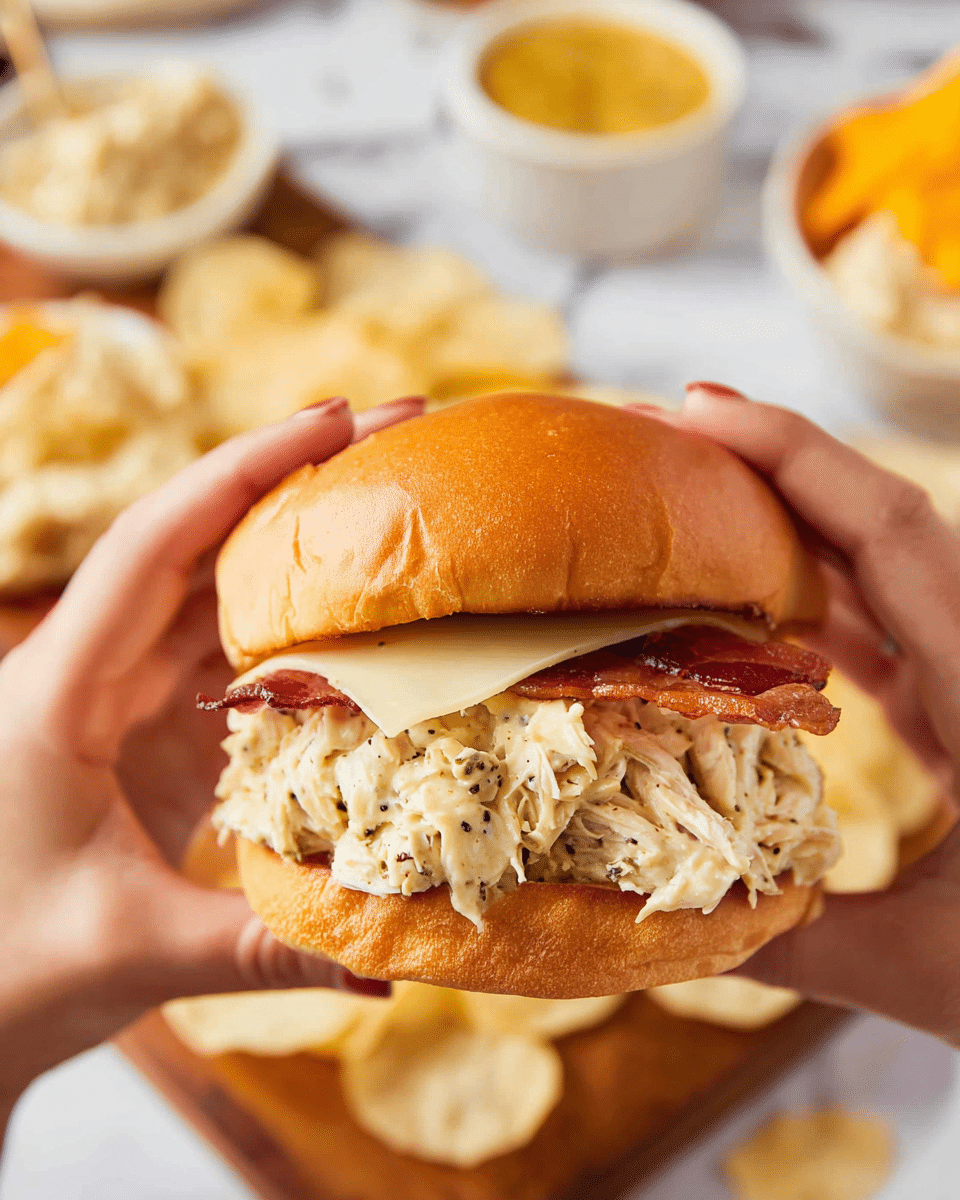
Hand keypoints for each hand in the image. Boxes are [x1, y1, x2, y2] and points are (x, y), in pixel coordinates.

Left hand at [0, 396, 422, 1131]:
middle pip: (196, 543)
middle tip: (397, 435)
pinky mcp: (153, 727)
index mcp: (58, 691)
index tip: (333, 415)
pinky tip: (360, 614)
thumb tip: (394, 959)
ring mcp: (123, 695)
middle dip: (292, 479)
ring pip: (216, 590)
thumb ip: (266, 946)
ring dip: (298, 544)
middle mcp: (89, 670)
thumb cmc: (8, 969)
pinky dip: (294, 621)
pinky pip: (229, 651)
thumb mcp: (133, 950)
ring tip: (393, 504)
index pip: (153, 546)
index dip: (241, 469)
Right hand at [630, 383, 959, 1044]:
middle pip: (873, 525)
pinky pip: (878, 631)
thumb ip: (798, 942)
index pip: (891, 532)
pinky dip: (806, 606)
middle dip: (764, 467)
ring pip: (873, 573)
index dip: (795, 454)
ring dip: (778, 532)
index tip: (698, 408)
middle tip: (656, 436)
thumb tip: (663, 921)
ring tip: (676, 509)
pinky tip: (740, 615)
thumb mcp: (938, 970)